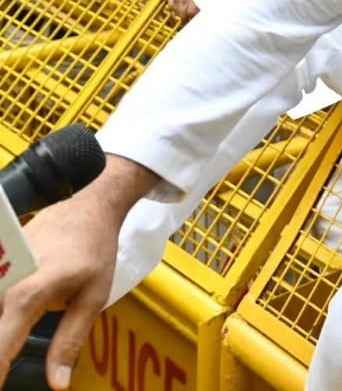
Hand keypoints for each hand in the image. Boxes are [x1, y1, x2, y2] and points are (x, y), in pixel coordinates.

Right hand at [0, 190, 122, 388]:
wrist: (87, 206)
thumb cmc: (94, 250)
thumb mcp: (92, 297)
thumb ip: (70, 341)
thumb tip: (58, 383)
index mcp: (26, 296)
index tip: (1, 387)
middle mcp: (2, 285)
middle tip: (8, 372)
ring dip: (1, 333)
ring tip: (8, 352)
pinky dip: (1, 313)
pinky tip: (9, 324)